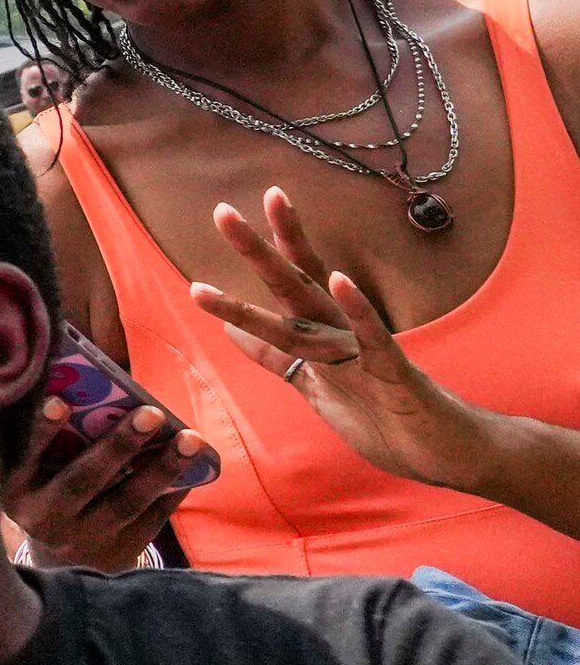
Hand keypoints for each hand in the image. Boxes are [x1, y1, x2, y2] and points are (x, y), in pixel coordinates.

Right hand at [8, 385, 195, 569]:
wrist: (62, 561)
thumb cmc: (51, 493)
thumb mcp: (36, 475)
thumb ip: (55, 443)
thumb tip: (96, 394)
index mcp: (19, 490)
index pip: (28, 457)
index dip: (43, 431)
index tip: (60, 401)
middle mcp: (46, 517)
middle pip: (84, 480)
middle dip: (119, 445)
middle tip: (152, 413)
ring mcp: (84, 539)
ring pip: (126, 502)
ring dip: (161, 468)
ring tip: (190, 439)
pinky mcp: (118, 552)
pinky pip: (150, 519)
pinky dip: (172, 491)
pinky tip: (194, 468)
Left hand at [193, 184, 507, 498]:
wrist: (443, 452)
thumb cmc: (382, 419)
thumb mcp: (315, 386)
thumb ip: (275, 357)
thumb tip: (229, 330)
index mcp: (323, 334)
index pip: (288, 285)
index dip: (261, 252)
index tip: (227, 214)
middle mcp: (339, 332)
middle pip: (292, 283)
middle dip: (257, 250)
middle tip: (221, 211)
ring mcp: (364, 348)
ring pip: (314, 306)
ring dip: (283, 272)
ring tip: (258, 237)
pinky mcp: (393, 372)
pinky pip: (373, 338)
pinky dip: (357, 310)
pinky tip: (340, 280)